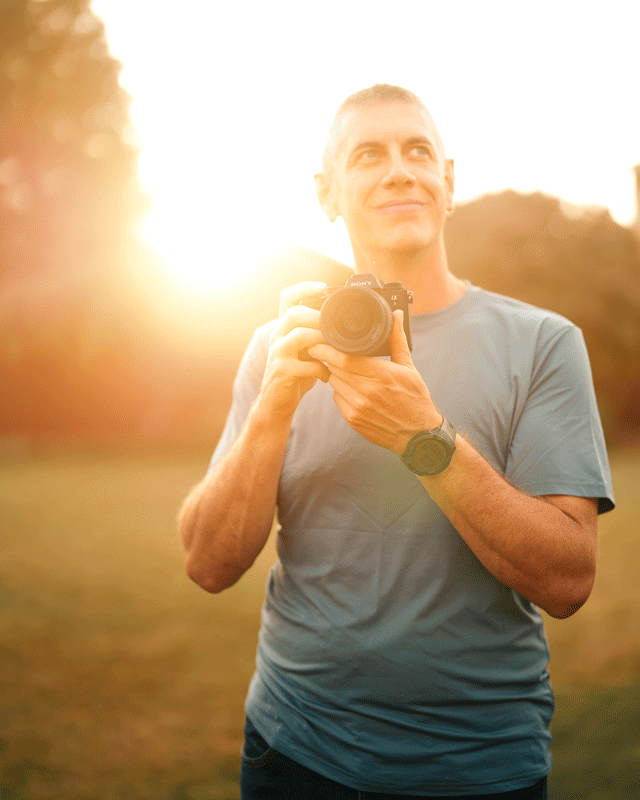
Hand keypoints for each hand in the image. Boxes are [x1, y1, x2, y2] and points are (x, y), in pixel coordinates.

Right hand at [259, 282, 330, 421]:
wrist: (275, 404)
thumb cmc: (295, 376)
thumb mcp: (305, 351)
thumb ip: (316, 336)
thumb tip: (341, 325)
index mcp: (284, 329)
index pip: (287, 298)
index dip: (304, 288)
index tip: (323, 286)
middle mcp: (277, 337)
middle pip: (295, 314)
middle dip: (320, 317)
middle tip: (337, 329)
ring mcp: (277, 354)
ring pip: (299, 335)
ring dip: (323, 340)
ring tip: (336, 350)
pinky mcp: (282, 372)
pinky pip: (306, 364)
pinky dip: (322, 369)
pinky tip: (328, 375)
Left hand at [307, 310, 440, 453]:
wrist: (418, 435)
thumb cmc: (415, 399)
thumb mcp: (409, 368)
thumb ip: (397, 340)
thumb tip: (395, 315)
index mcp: (381, 375)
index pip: (343, 358)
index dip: (327, 349)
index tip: (318, 342)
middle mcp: (366, 391)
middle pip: (335, 369)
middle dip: (333, 360)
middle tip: (335, 355)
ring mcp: (358, 407)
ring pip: (334, 383)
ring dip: (338, 376)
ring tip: (350, 373)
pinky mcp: (353, 420)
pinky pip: (337, 398)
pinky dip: (342, 392)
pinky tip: (354, 390)